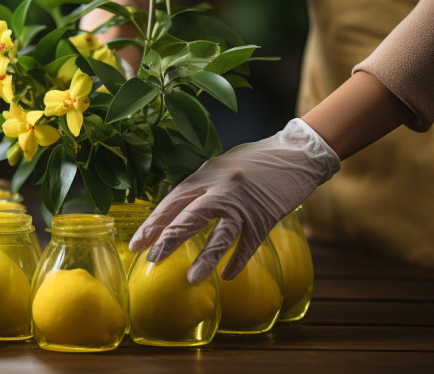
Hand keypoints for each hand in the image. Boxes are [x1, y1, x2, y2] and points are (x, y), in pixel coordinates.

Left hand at [129, 118, 340, 282]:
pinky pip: (248, 244)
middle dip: (167, 241)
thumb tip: (177, 211)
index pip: (172, 202)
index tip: (136, 243)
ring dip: (205, 258)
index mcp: (205, 174)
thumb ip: (200, 186)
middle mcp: (221, 188)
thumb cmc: (256, 160)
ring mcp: (244, 204)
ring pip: (220, 234)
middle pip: (188, 217)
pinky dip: (237, 261)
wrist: (297, 154)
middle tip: (152, 260)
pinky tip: (227, 276)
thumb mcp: (220, 166)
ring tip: (191, 279)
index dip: (153, 224)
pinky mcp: (265, 218)